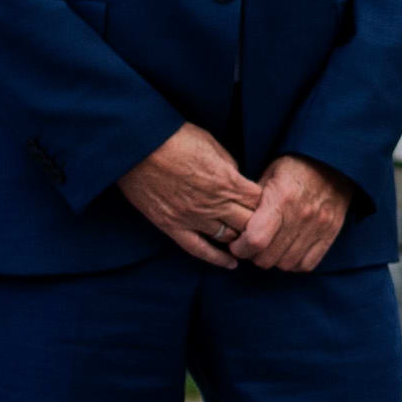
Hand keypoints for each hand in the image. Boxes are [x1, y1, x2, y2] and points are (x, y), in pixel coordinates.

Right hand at [118, 125, 259, 266]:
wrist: (136, 146)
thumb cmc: (174, 137)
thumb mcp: (211, 143)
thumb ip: (229, 165)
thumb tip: (239, 179)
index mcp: (226, 180)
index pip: (259, 201)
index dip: (265, 202)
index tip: (264, 202)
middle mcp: (214, 203)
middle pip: (249, 223)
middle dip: (257, 223)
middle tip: (261, 224)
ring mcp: (193, 217)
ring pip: (229, 238)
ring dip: (240, 238)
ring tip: (247, 240)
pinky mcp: (173, 226)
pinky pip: (199, 249)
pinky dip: (218, 259)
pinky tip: (231, 264)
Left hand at [228, 156, 351, 275]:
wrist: (332, 160)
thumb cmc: (294, 166)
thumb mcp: (268, 174)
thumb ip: (253, 201)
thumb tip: (234, 223)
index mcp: (281, 198)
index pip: (256, 239)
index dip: (241, 248)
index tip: (236, 244)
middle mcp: (301, 215)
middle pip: (269, 257)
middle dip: (253, 256)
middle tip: (251, 246)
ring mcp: (318, 226)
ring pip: (286, 264)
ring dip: (273, 261)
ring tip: (269, 248)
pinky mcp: (331, 232)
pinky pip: (307, 264)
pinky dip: (293, 264)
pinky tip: (287, 252)